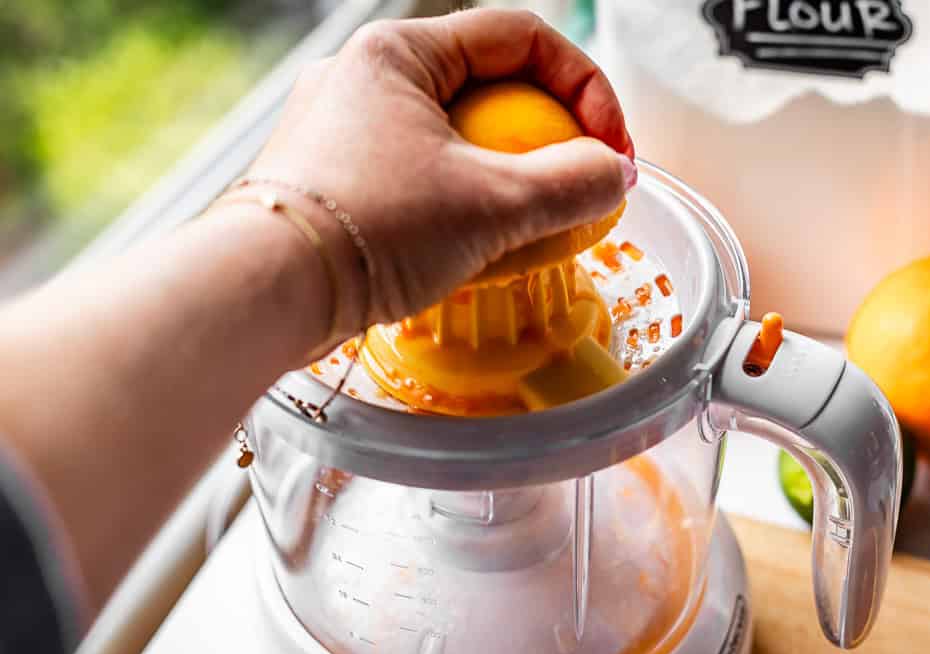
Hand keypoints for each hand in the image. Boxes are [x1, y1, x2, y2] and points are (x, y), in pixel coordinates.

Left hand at [248, 8, 635, 333]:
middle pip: (486, 91)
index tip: (608, 150)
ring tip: (527, 232)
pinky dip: (457, 211)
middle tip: (574, 192)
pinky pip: (416, 184)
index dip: (584, 89)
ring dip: (503, 182)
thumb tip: (613, 178)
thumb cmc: (366, 231)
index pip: (520, 38)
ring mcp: (341, 135)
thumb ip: (571, 185)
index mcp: (398, 51)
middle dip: (543, 141)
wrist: (269, 293)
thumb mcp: (494, 205)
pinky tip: (472, 255)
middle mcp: (362, 79)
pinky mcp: (332, 188)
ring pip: (450, 143)